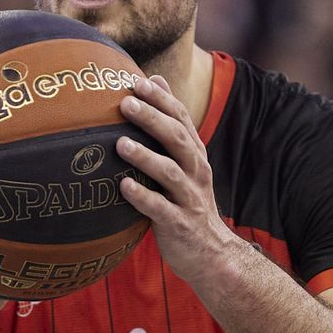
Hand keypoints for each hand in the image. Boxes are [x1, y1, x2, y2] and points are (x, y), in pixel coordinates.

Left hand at [115, 75, 236, 284]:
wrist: (212, 253)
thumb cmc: (186, 201)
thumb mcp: (185, 162)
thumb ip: (171, 126)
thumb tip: (154, 79)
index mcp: (194, 154)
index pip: (181, 118)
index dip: (162, 99)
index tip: (138, 81)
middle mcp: (195, 171)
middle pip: (176, 139)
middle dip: (152, 119)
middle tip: (126, 103)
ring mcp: (189, 198)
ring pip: (169, 172)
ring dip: (145, 156)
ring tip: (120, 144)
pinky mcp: (179, 224)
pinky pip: (161, 209)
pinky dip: (143, 197)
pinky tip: (123, 187)